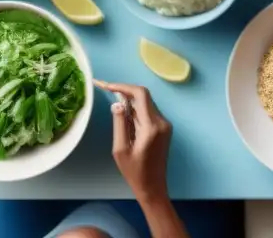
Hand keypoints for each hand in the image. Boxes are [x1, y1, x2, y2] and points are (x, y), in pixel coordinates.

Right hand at [97, 80, 172, 203]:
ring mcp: (165, 124)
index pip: (140, 95)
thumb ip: (119, 124)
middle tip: (107, 90)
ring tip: (115, 107)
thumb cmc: (134, 172)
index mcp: (151, 126)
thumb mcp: (120, 149)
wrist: (153, 186)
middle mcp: (162, 121)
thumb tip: (118, 103)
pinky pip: (149, 112)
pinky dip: (137, 110)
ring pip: (147, 103)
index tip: (107, 86)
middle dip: (125, 91)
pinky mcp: (164, 128)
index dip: (123, 87)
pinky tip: (126, 117)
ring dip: (131, 101)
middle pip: (144, 96)